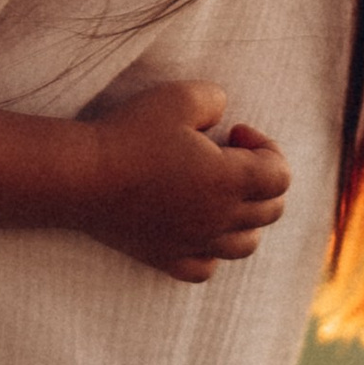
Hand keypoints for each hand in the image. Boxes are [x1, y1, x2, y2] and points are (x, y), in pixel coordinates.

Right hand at [80, 82, 290, 281]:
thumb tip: (223, 114)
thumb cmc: (130, 134)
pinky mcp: (165, 258)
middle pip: (270, 211)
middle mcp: (220, 219)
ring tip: (219, 195)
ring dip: (245, 219)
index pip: (280, 176)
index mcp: (231, 180)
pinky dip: (210, 252)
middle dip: (261, 181)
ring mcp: (194, 243)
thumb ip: (215, 100)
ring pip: (245, 244)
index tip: (235, 133)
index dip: (268, 149)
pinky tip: (194, 230)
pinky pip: (205, 268)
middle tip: (227, 158)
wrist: (83, 177)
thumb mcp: (179, 97)